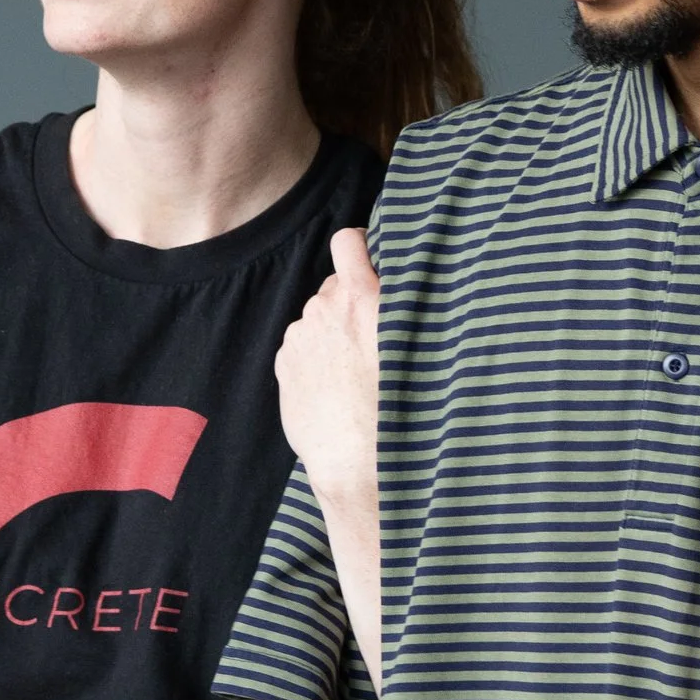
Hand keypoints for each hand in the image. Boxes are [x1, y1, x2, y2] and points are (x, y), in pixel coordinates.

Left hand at [275, 230, 379, 520]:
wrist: (356, 458)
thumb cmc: (396, 405)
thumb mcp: (416, 347)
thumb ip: (403, 308)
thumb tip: (401, 287)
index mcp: (362, 297)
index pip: (348, 241)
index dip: (359, 248)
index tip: (368, 262)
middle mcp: (325, 308)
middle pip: (333, 286)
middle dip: (348, 301)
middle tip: (370, 336)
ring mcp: (300, 335)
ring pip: (317, 318)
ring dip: (330, 331)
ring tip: (351, 369)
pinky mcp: (283, 361)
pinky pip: (300, 345)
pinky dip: (313, 355)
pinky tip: (332, 385)